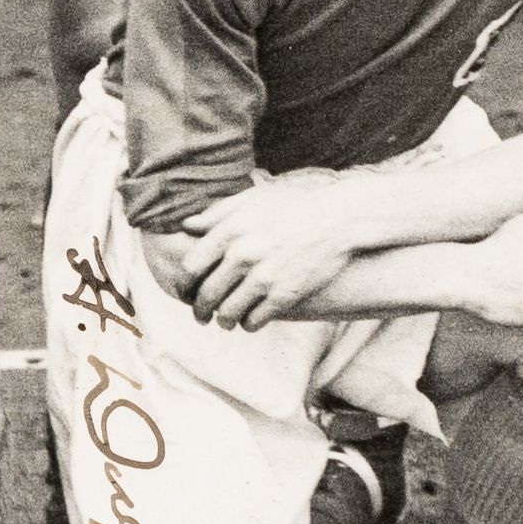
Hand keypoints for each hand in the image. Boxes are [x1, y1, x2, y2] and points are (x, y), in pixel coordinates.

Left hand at [181, 173, 363, 327]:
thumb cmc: (293, 205)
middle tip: (201, 315)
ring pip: (228, 312)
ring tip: (225, 321)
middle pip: (206, 294)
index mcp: (230, 230)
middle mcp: (243, 254)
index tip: (186, 291)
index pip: (190, 267)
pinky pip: (254, 320)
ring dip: (223, 320)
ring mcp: (264, 276)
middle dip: (200, 309)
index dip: (184, 284)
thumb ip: (217, 213)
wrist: (338, 218)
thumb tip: (186, 226)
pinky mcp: (285, 294)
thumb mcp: (252, 199)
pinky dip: (248, 324)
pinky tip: (250, 321)